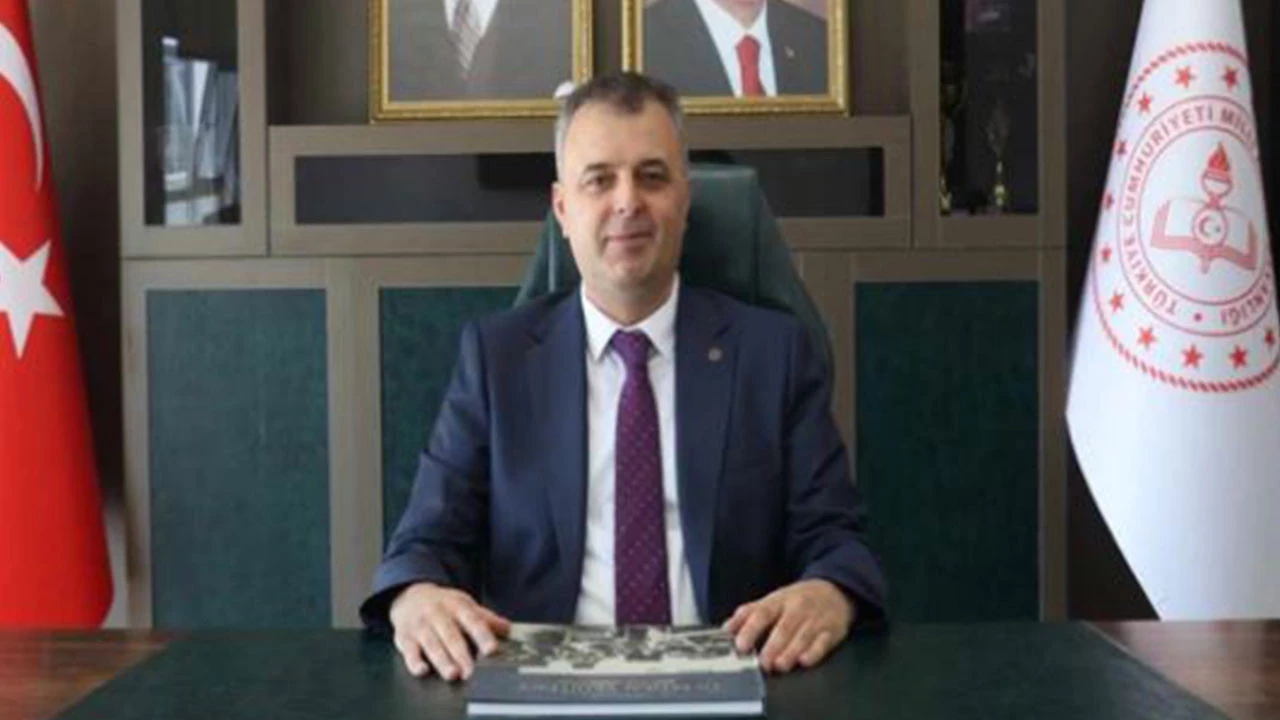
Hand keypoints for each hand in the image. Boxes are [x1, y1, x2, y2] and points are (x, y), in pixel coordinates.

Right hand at [389, 583, 511, 681]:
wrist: (410, 595)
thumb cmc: (443, 605)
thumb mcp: (465, 605)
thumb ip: (486, 618)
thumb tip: (508, 629)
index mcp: (457, 606)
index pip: (472, 621)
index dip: (483, 635)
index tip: (492, 650)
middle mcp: (438, 615)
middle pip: (451, 636)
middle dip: (462, 655)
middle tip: (471, 672)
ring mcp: (420, 626)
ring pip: (431, 644)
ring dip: (442, 660)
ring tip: (452, 674)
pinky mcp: (405, 637)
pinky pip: (408, 650)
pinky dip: (414, 661)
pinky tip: (422, 670)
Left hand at [722, 579, 853, 673]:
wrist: (835, 591)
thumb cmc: (798, 600)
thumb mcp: (772, 601)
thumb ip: (748, 614)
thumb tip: (726, 629)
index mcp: (779, 601)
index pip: (762, 613)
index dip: (750, 629)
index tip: (740, 644)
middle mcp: (797, 609)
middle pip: (784, 628)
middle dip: (772, 646)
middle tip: (762, 662)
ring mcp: (815, 620)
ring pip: (803, 636)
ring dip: (790, 652)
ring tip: (779, 665)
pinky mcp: (831, 631)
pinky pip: (824, 642)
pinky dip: (814, 652)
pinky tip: (804, 660)